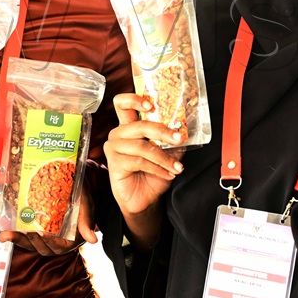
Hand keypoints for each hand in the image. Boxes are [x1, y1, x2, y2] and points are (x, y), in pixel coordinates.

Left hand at [0, 186, 96, 255]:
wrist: (77, 185)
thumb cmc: (82, 195)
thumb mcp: (86, 206)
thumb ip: (86, 222)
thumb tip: (92, 239)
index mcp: (72, 239)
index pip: (60, 245)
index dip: (50, 242)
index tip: (42, 234)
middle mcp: (59, 241)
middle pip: (43, 247)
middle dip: (29, 241)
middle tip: (19, 232)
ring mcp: (46, 237)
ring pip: (31, 244)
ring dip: (18, 240)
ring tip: (5, 235)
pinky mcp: (37, 231)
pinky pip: (26, 237)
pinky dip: (15, 236)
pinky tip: (4, 232)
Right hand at [103, 93, 184, 216]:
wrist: (145, 198)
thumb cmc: (153, 173)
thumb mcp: (167, 153)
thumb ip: (171, 139)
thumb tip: (183, 129)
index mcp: (129, 126)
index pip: (123, 103)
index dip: (135, 99)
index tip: (152, 105)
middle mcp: (118, 134)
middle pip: (140, 125)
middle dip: (163, 131)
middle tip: (179, 138)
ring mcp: (114, 147)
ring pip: (142, 146)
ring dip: (164, 158)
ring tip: (177, 167)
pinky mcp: (114, 163)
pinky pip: (139, 161)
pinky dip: (157, 168)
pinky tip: (168, 174)